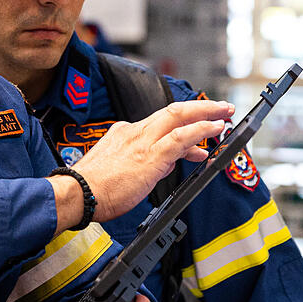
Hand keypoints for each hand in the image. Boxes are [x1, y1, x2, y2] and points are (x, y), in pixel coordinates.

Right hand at [65, 100, 232, 224]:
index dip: (183, 125)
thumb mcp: (117, 169)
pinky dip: (200, 130)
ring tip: (224, 115)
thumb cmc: (93, 189)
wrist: (77, 193)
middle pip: (173, 111)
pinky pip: (181, 138)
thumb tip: (162, 166)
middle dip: (200, 108)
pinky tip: (214, 129)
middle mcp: (134, 132)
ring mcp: (143, 142)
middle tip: (220, 108)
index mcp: (123, 133)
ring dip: (206, 114)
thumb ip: (141, 164)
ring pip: (179, 117)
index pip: (159, 124)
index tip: (198, 131)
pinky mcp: (151, 155)